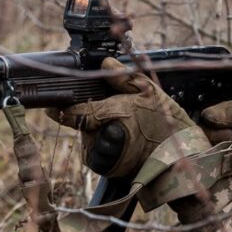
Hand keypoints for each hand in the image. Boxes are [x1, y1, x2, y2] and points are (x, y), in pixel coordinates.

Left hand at [48, 57, 194, 177]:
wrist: (179, 161)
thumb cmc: (168, 125)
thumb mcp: (150, 92)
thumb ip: (124, 78)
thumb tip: (106, 62)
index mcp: (113, 115)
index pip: (76, 112)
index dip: (62, 109)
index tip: (52, 106)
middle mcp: (104, 137)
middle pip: (83, 123)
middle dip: (92, 116)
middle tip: (114, 113)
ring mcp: (104, 155)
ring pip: (89, 137)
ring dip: (98, 131)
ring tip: (123, 129)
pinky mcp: (107, 168)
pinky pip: (96, 151)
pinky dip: (104, 144)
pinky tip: (122, 142)